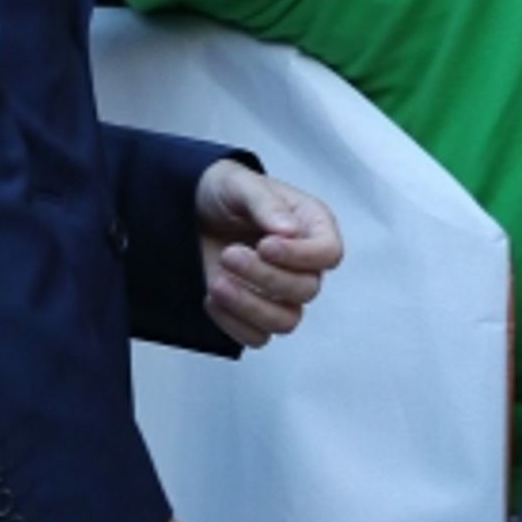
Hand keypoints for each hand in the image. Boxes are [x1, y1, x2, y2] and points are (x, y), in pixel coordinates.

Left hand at [195, 157, 342, 348]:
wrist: (192, 210)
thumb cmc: (225, 192)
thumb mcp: (240, 184)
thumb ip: (266, 203)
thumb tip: (290, 231)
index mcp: (311, 225)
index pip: (329, 253)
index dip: (301, 256)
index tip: (265, 246)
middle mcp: (303, 263)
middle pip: (306, 290)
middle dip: (264, 276)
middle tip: (230, 254)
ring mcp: (281, 292)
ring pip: (286, 321)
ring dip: (249, 305)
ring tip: (218, 282)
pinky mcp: (255, 313)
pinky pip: (257, 337)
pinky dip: (232, 323)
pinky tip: (212, 295)